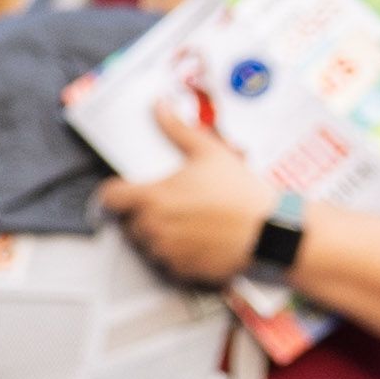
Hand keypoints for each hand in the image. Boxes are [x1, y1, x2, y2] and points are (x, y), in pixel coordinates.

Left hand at [99, 111, 270, 286]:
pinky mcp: (180, 270)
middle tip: (174, 204)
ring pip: (148, 243)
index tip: (126, 192)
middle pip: (130, 221)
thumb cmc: (241, 193)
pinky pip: (167, 262)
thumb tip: (159, 107)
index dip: (116, 193)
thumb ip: (178, 130)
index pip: (109, 198)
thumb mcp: (210, 152)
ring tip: (191, 221)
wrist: (270, 231)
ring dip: (160, 234)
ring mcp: (165, 252)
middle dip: (146, 213)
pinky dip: (178, 253)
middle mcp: (152, 227)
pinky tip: (200, 239)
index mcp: (152, 198)